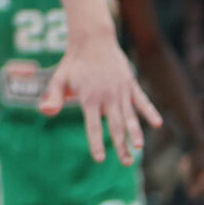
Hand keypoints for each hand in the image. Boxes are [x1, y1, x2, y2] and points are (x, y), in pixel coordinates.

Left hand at [42, 31, 161, 165]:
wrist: (92, 41)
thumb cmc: (73, 63)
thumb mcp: (58, 79)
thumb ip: (53, 97)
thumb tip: (45, 112)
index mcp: (89, 99)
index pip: (93, 126)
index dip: (96, 143)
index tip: (100, 159)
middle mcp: (107, 97)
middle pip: (115, 126)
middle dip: (121, 145)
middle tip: (126, 163)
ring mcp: (120, 91)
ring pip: (129, 116)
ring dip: (135, 132)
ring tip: (139, 148)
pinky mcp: (130, 84)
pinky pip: (142, 100)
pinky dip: (149, 111)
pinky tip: (158, 123)